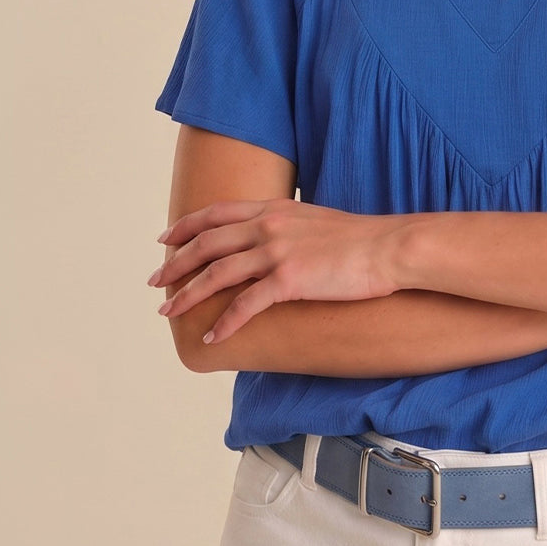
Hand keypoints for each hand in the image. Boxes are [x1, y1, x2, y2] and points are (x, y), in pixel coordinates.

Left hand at [147, 198, 402, 344]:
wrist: (391, 248)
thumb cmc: (363, 239)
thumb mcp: (317, 220)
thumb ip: (289, 226)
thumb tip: (275, 240)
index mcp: (273, 209)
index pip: (216, 214)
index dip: (185, 227)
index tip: (165, 241)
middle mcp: (268, 226)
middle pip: (207, 243)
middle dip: (175, 264)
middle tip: (155, 283)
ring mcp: (277, 251)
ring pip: (217, 273)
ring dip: (188, 294)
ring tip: (168, 311)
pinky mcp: (289, 279)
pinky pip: (246, 305)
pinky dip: (226, 323)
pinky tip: (212, 336)